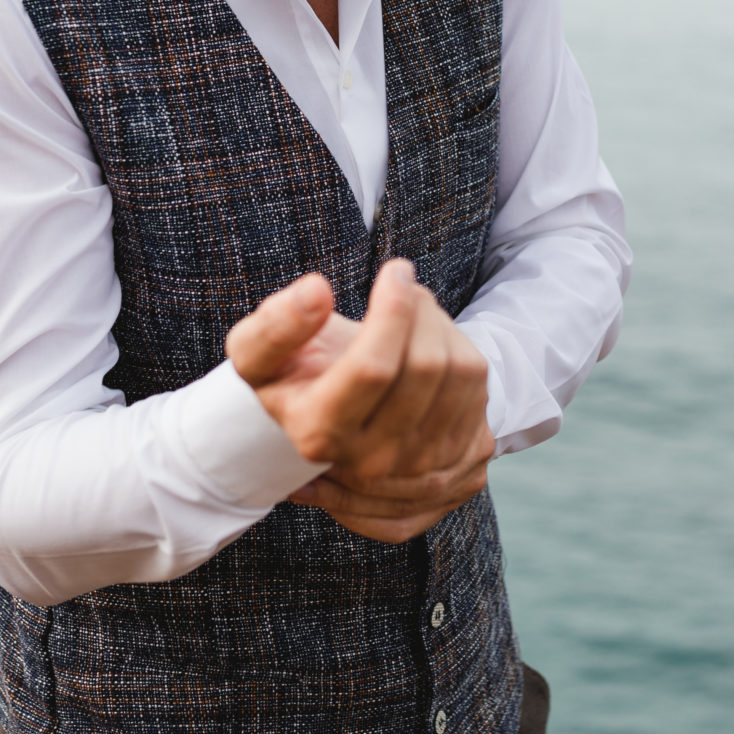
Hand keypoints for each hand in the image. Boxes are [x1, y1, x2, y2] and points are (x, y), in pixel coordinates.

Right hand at [224, 261, 493, 542]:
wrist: (326, 425)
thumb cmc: (290, 377)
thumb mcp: (256, 356)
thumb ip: (274, 326)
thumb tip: (316, 292)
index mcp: (319, 434)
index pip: (372, 369)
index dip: (392, 310)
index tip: (394, 270)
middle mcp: (374, 460)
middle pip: (423, 366)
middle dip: (418, 307)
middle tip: (401, 282)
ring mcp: (421, 464)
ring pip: (458, 370)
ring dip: (439, 323)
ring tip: (412, 311)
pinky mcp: (458, 454)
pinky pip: (477, 383)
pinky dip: (459, 346)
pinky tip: (429, 342)